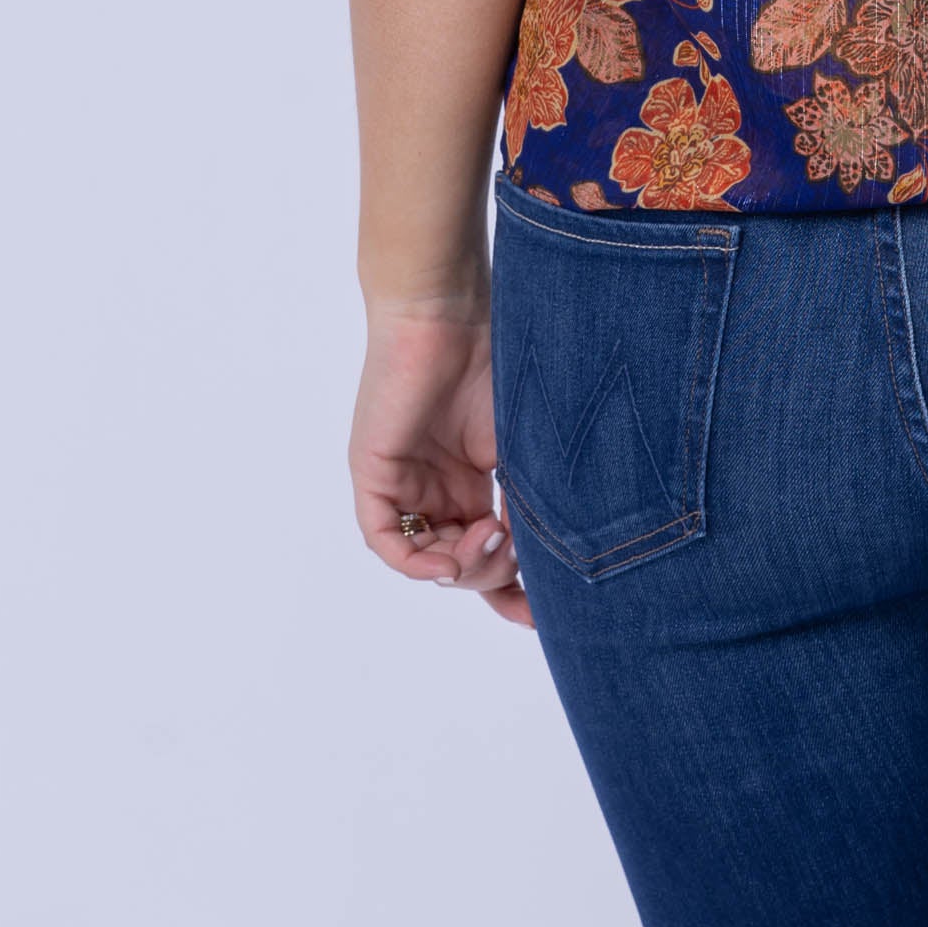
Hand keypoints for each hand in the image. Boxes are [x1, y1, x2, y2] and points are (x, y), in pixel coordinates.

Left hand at [349, 301, 532, 626]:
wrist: (449, 309)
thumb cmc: (497, 356)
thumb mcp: (525, 443)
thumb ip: (532, 499)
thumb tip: (552, 562)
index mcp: (474, 479)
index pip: (488, 550)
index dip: (513, 589)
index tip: (543, 617)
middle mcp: (438, 487)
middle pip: (460, 561)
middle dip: (492, 573)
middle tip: (514, 548)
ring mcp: (406, 482)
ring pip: (426, 556)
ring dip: (463, 566)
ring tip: (491, 538)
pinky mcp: (375, 473)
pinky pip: (387, 539)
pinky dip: (416, 561)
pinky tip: (448, 561)